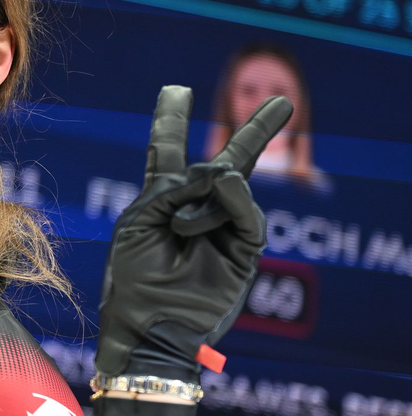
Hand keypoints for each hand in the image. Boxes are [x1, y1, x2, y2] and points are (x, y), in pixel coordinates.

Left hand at [94, 85, 292, 382]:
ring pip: (228, 186)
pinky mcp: (244, 250)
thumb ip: (174, 188)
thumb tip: (224, 174)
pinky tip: (218, 200)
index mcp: (159, 199)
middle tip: (282, 102)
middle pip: (227, 161)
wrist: (148, 325)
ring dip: (201, 205)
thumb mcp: (139, 220)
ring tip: (180, 234)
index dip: (171, 120)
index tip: (176, 90)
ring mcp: (223, 227)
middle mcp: (194, 208)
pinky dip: (232, 202)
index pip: (166, 151)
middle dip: (256, 131)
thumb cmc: (132, 277)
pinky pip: (246, 214)